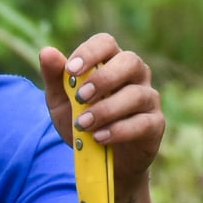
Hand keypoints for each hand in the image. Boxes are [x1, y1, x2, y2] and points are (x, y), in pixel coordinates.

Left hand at [41, 33, 163, 195]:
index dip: (90, 53)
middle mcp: (135, 74)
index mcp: (111, 61)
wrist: (100, 160)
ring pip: (136, 95)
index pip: (106, 43)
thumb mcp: (61, 102)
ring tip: (83, 124)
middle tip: (81, 97)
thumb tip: (47, 52)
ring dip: (106, 110)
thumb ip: (54, 78)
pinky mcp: (155, 124)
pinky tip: (100, 137)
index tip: (70, 70)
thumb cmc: (82, 121)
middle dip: (104, 78)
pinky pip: (143, 123)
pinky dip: (119, 130)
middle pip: (129, 61)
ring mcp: (149, 98)